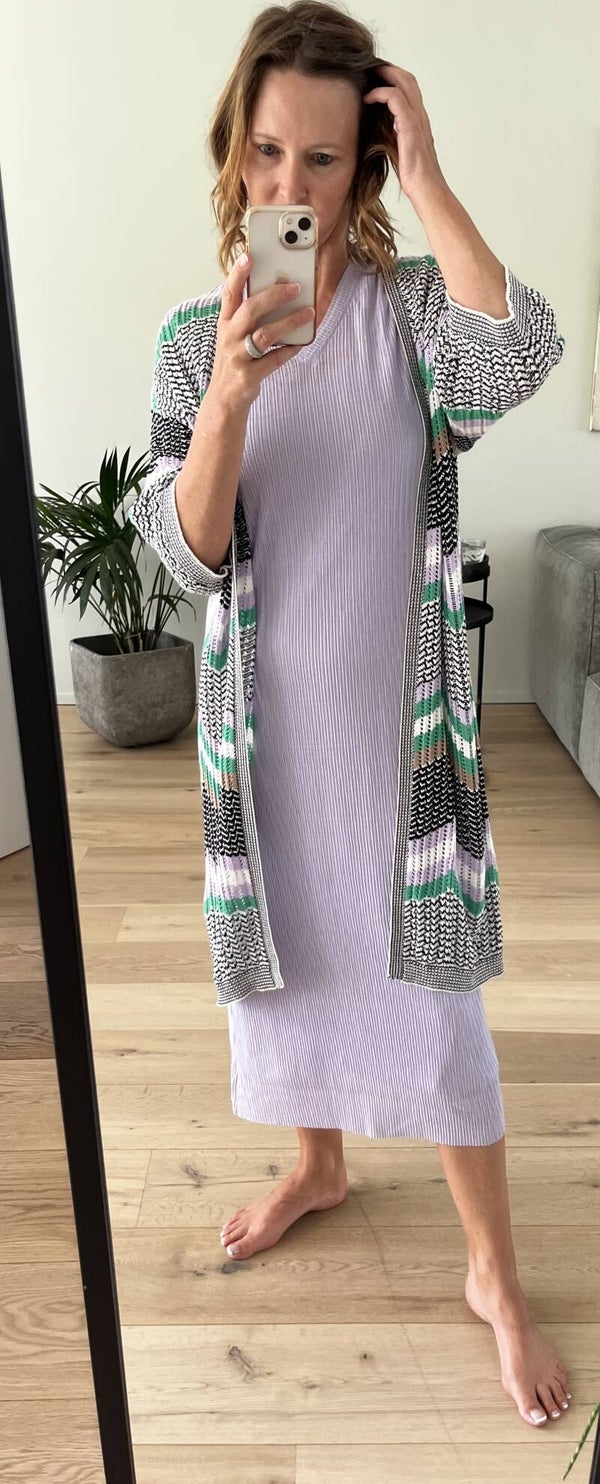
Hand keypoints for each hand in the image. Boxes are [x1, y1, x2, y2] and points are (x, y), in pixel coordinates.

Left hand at [362, 62, 445, 201]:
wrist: (426, 190)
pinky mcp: (410, 127)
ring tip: (369, 74)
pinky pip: (396, 99)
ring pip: (404, 83)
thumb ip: (391, 134)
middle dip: (389, 69)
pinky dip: (381, 93)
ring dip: (385, 75)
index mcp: (419, 121)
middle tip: (371, 67)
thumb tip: (374, 127)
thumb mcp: (399, 150)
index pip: (409, 88)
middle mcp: (420, 116)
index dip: (394, 77)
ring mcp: (417, 120)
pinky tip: (369, 98)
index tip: (376, 76)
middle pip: (408, 79)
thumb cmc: (414, 176)